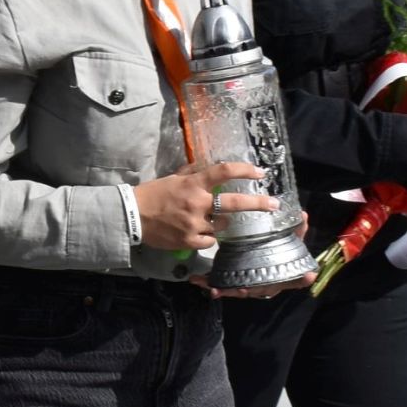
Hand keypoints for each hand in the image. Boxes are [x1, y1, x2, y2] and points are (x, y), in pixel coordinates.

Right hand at [132, 161, 275, 251]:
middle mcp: (197, 202)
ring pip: (222, 225)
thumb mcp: (174, 178)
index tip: (260, 172)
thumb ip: (193, 173)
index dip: (244, 170)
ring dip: (221, 223)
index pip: (223, 171)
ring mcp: (194, 223)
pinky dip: (208, 237)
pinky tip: (200, 233)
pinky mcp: (189, 240)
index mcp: (193, 183)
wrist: (132, 215)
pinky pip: (210, 240)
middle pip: (235, 202)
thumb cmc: (153, 193)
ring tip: (208, 220)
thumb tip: (209, 166)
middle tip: (274, 204)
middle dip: (258, 203)